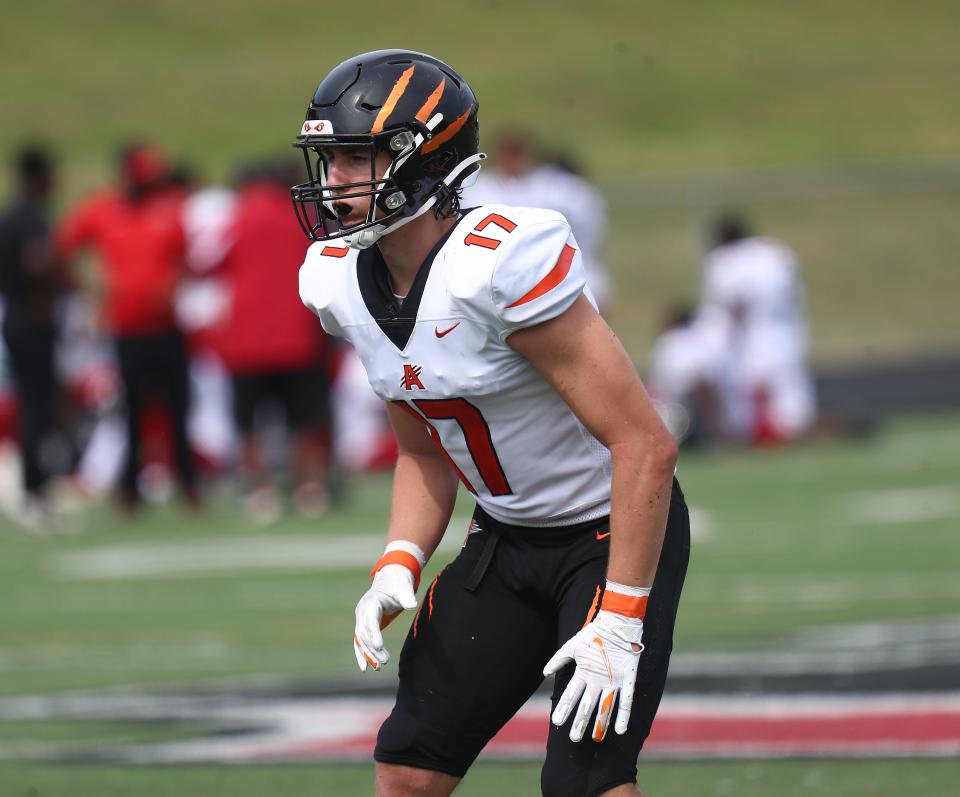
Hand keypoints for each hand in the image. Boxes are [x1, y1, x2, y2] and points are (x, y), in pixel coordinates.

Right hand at [353, 563, 417, 671]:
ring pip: (361, 640)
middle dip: (373, 648)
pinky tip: (365, 667)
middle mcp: (362, 611)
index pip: (370, 621)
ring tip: (378, 667)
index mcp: (370, 602)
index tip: (379, 646)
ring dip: (368, 654)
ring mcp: (361, 618)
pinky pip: (360, 641)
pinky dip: (362, 654)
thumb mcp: (403, 587)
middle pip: (364, 633)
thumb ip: (407, 596)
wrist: (391, 578)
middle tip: (385, 660)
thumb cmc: (398, 583)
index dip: (374, 633)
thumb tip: (412, 605)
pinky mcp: (364, 624)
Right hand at [543, 609, 643, 741]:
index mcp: (584, 674)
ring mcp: (613, 683)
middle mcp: (597, 682)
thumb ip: (559, 659)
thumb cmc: (594, 634)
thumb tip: (544, 673)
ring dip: (601, 723)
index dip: (565, 708)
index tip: (556, 721)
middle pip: (587, 705)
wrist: (616, 625)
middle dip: (580, 722)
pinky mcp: (627, 680)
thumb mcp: (574, 646)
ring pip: (605, 707)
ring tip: (596, 738)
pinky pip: (625, 701)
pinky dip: (622, 715)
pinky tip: (619, 729)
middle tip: (574, 738)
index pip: (572, 695)